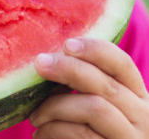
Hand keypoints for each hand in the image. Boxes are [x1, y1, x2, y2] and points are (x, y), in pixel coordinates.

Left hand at [31, 37, 148, 138]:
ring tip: (34, 116)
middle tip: (39, 64)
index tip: (66, 43)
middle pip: (104, 84)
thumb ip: (85, 89)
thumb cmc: (92, 138)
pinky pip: (81, 134)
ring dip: (55, 106)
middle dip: (68, 69)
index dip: (95, 50)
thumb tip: (49, 60)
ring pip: (93, 108)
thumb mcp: (96, 111)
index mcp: (138, 98)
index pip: (122, 65)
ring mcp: (132, 138)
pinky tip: (41, 133)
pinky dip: (54, 130)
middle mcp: (144, 118)